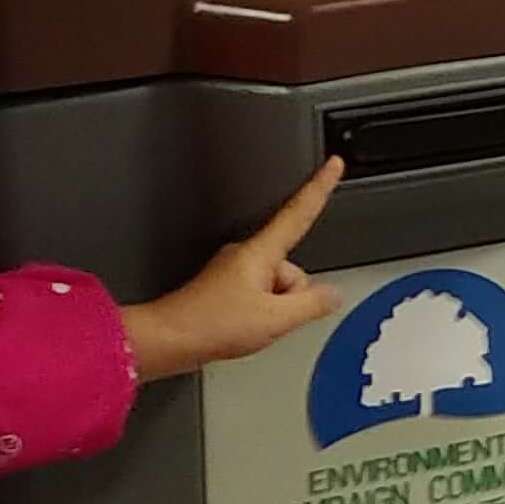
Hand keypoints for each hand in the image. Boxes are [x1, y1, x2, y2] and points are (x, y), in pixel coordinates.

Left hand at [122, 156, 344, 381]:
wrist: (171, 338)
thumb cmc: (209, 323)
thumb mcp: (274, 319)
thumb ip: (312, 304)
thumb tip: (332, 294)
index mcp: (259, 253)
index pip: (299, 212)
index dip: (320, 186)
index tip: (333, 165)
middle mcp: (246, 255)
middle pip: (292, 266)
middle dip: (292, 295)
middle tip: (269, 317)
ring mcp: (235, 270)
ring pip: (278, 284)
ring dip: (274, 307)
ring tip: (248, 324)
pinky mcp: (227, 286)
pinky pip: (260, 294)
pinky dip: (259, 311)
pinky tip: (242, 327)